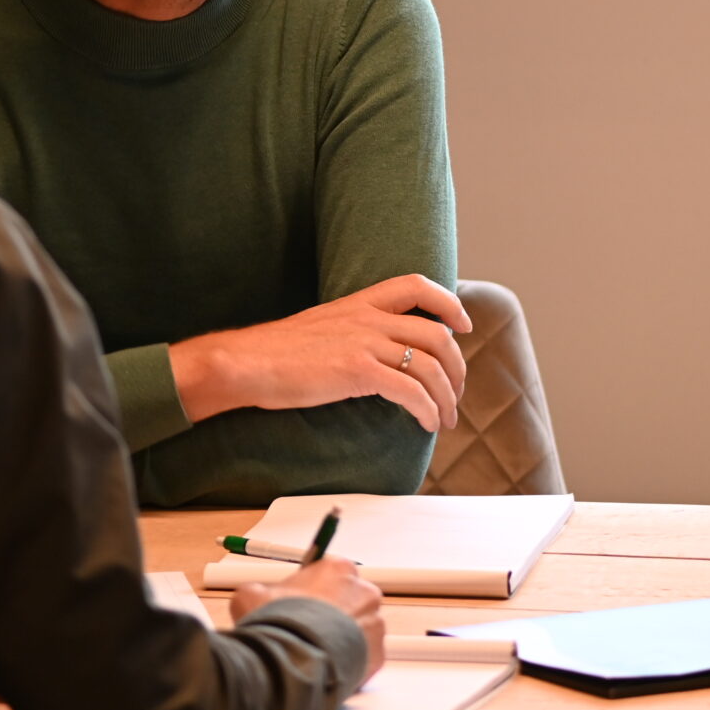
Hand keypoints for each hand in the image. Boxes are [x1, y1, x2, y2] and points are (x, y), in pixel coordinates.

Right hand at [171, 274, 471, 433]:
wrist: (246, 362)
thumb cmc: (276, 353)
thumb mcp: (323, 327)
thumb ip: (354, 332)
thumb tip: (376, 355)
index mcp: (360, 302)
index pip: (416, 285)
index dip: (448, 303)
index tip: (462, 327)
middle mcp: (368, 317)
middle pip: (436, 334)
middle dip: (456, 367)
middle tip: (456, 393)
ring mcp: (364, 342)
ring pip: (429, 366)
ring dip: (446, 397)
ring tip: (445, 419)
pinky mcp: (357, 371)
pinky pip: (410, 391)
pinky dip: (427, 410)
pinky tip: (426, 424)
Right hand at [231, 556, 387, 679]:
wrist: (291, 663)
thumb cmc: (277, 626)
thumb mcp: (251, 596)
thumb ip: (262, 590)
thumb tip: (256, 597)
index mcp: (337, 569)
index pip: (331, 573)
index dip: (314, 590)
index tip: (303, 603)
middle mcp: (363, 592)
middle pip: (351, 599)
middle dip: (332, 614)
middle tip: (307, 630)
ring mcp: (374, 624)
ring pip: (360, 629)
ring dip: (342, 638)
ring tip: (315, 651)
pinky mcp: (378, 654)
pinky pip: (364, 656)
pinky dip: (349, 661)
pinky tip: (326, 666)